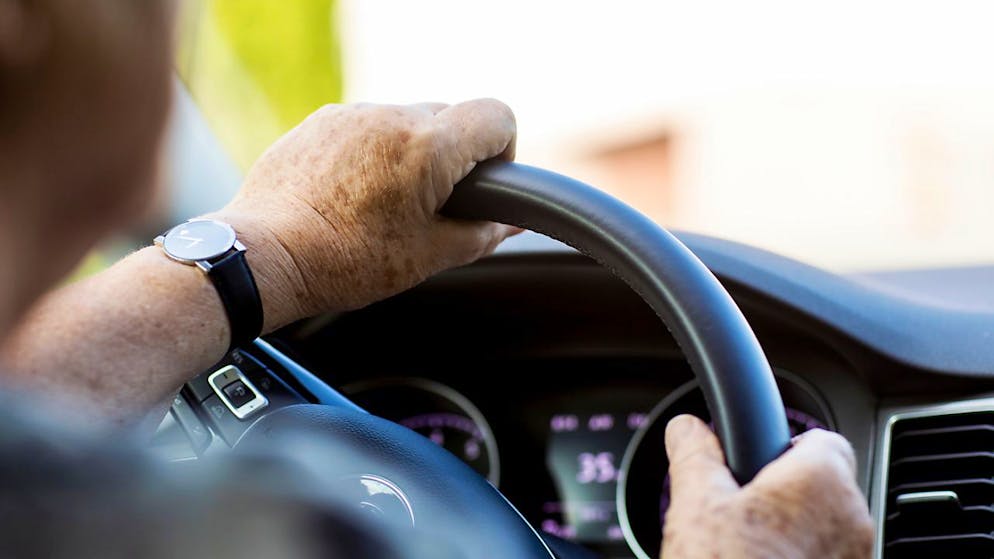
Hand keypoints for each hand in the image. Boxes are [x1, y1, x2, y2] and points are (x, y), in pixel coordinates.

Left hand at [214, 100, 518, 330]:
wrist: (266, 256)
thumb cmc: (345, 261)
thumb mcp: (428, 256)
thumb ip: (482, 233)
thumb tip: (513, 222)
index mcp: (428, 147)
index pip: (497, 116)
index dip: (502, 150)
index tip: (483, 183)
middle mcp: (392, 116)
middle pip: (451, 118)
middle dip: (453, 156)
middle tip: (431, 204)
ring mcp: (352, 115)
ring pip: (406, 120)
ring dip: (411, 152)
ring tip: (384, 203)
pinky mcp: (320, 121)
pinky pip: (366, 126)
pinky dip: (373, 151)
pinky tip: (352, 194)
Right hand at [661, 415, 873, 558]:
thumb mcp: (695, 505)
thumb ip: (694, 455)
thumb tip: (686, 428)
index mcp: (821, 481)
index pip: (820, 438)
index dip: (780, 444)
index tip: (750, 462)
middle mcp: (854, 521)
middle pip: (820, 487)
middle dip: (780, 494)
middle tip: (735, 512)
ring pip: (823, 530)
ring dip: (791, 533)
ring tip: (742, 551)